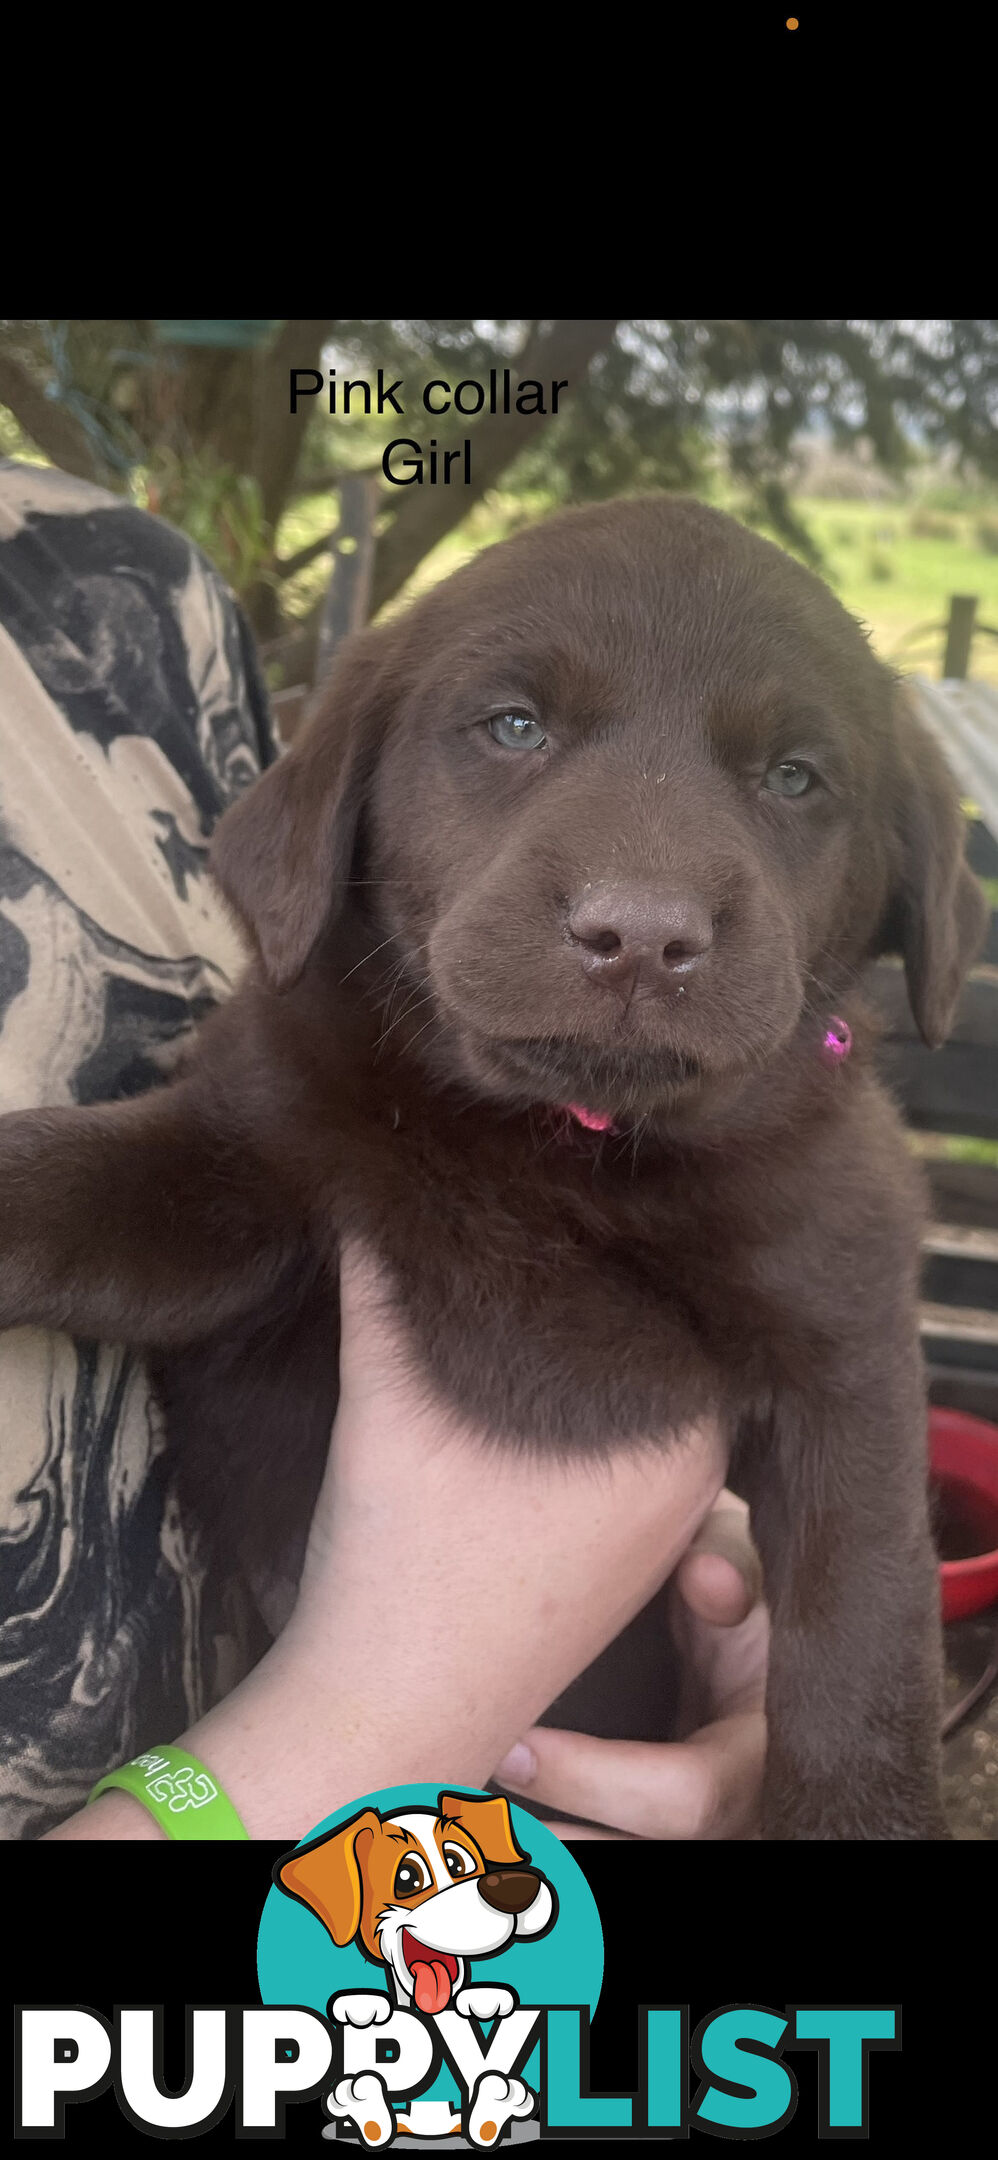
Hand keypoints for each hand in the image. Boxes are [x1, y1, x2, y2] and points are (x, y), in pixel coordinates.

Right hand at [48, 1242, 734, 1838]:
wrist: (390, 1699)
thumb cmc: (399, 1544)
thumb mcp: (389, 1380)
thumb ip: (388, 1264)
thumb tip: (375, 1159)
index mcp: (685, 1419)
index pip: (662, 1283)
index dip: (600, 1227)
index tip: (547, 1181)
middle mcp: (706, 1467)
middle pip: (657, 1337)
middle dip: (595, 1286)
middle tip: (523, 1220)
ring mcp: (679, 1518)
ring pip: (643, 1394)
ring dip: (593, 1353)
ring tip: (517, 1293)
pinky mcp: (639, 1555)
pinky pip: (628, 1450)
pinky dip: (588, 1416)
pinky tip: (527, 1384)